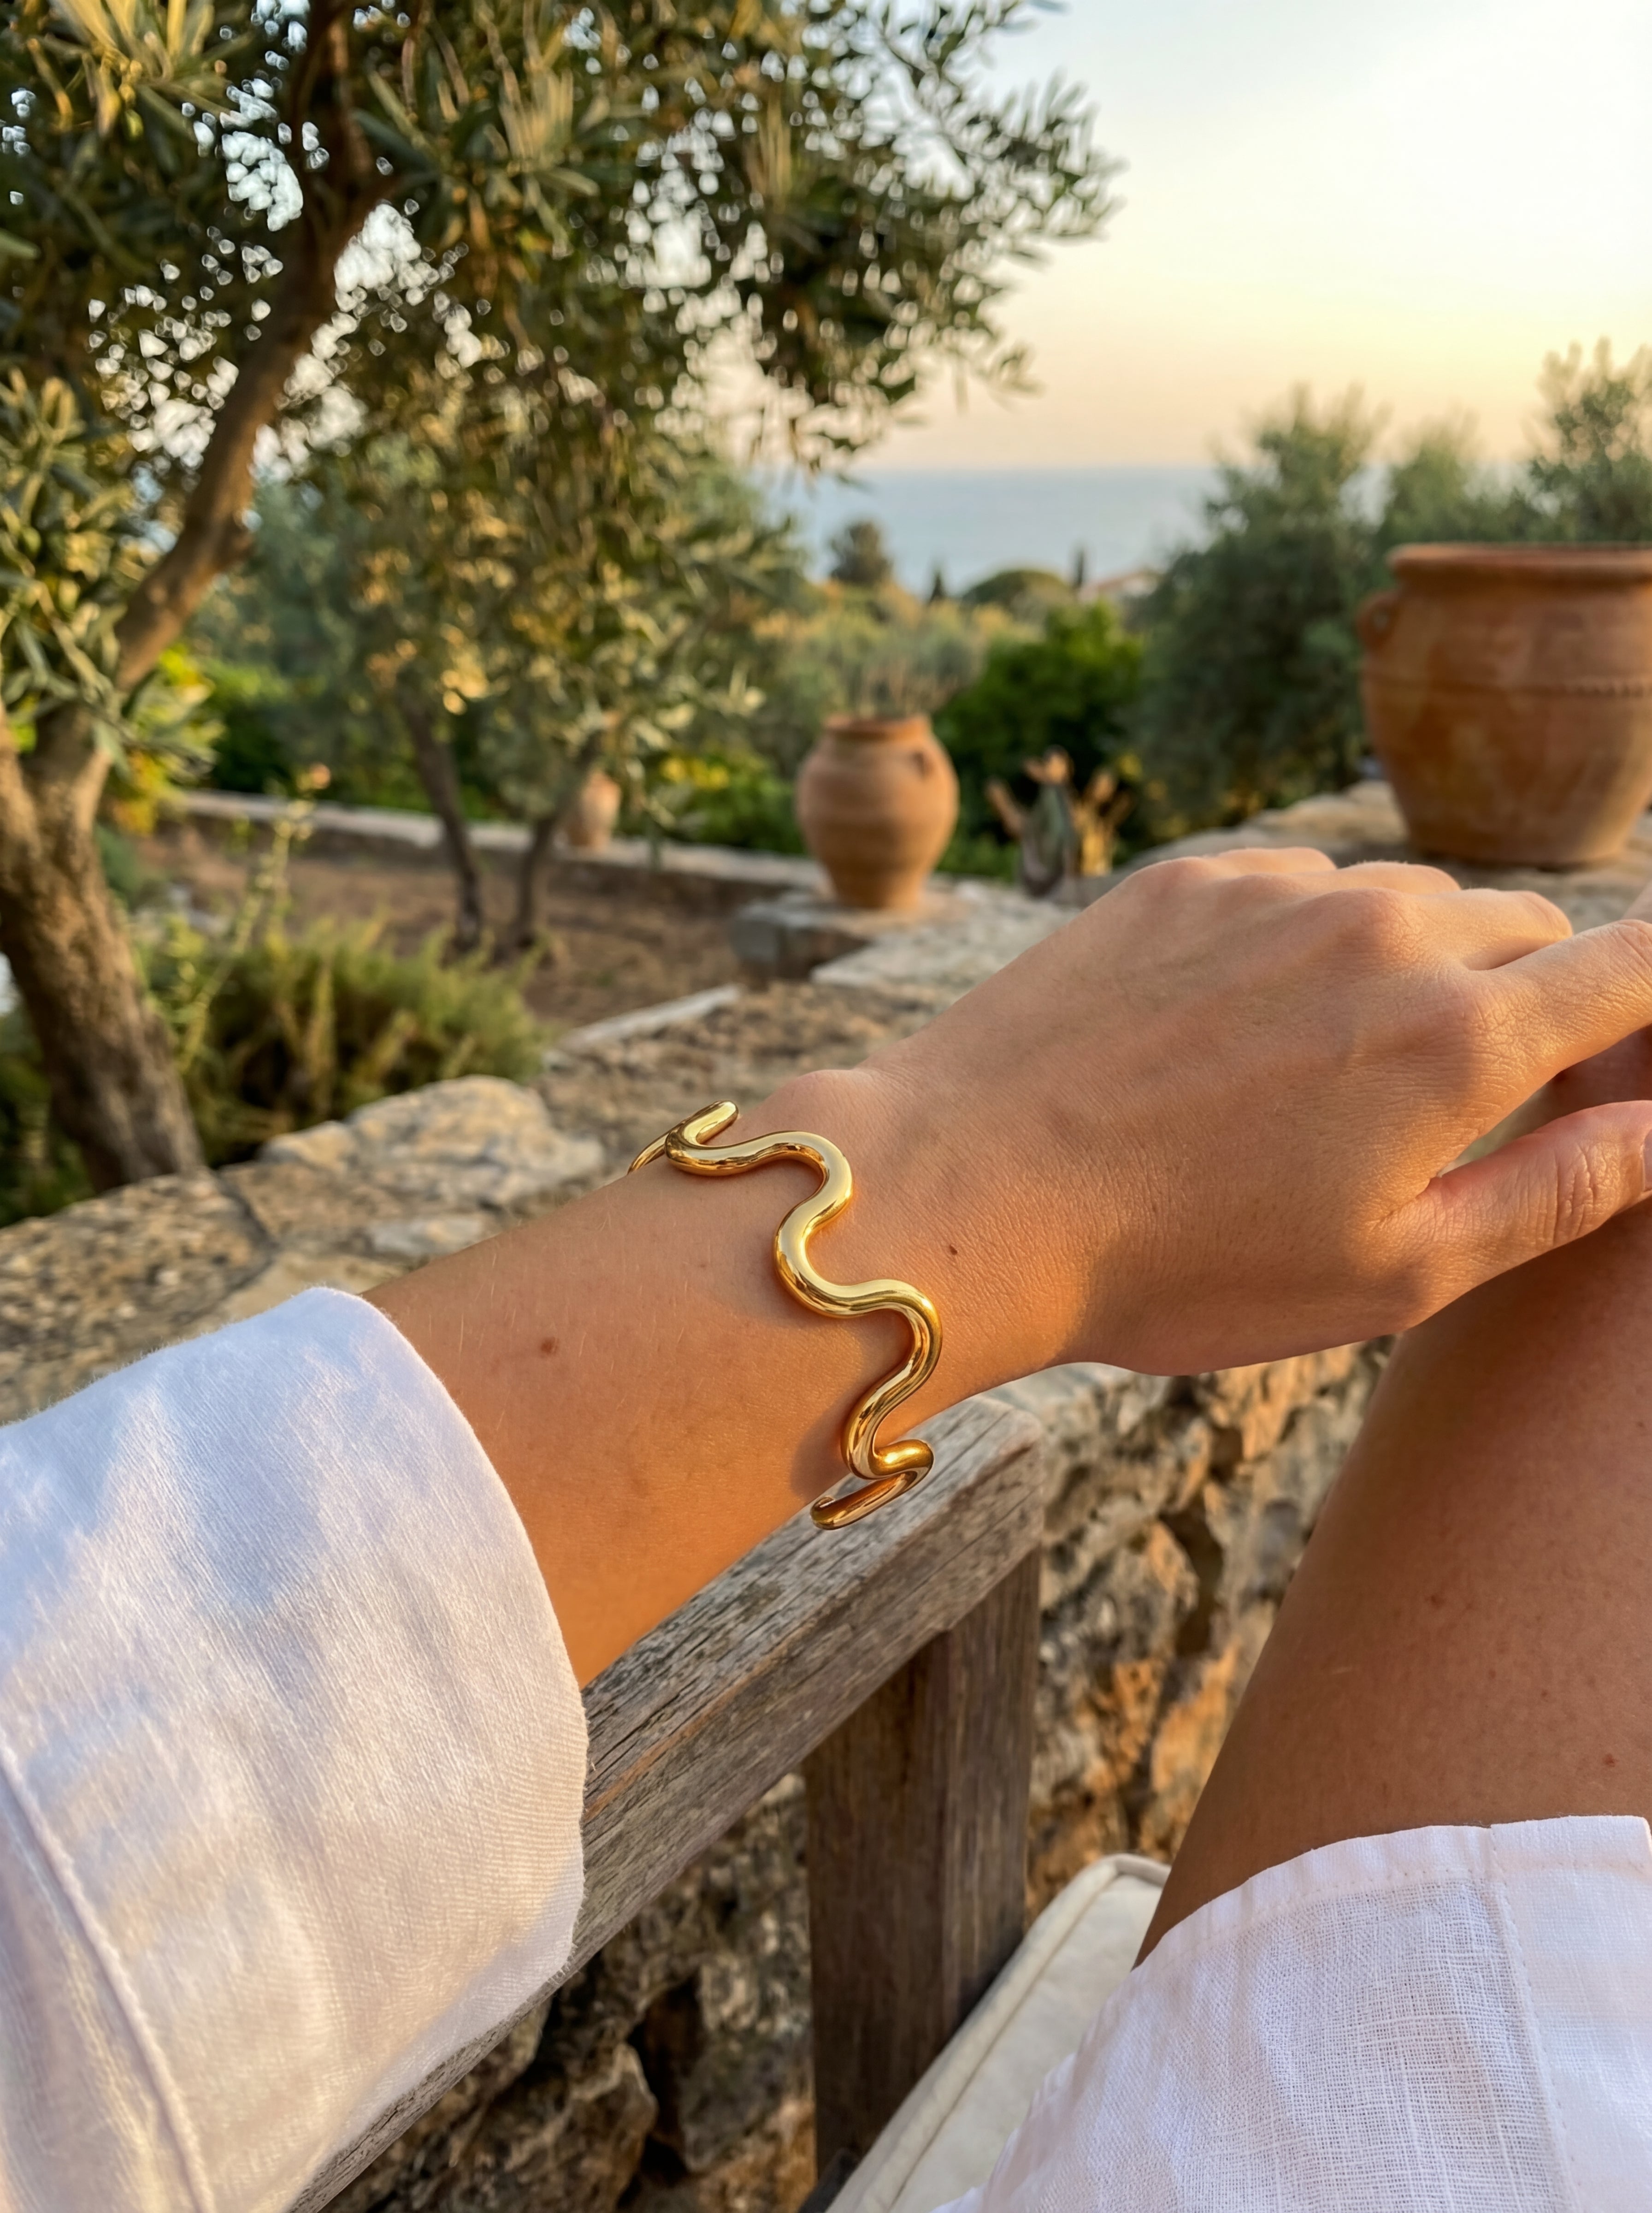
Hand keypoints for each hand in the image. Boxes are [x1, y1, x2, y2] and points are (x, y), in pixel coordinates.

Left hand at [780, 849, 1651, 1378]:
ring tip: (1328, 1075)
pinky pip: (1300, 883)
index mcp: (1463, 1037)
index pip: (1638, 965)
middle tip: (1462, 1099)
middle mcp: (1388, 929)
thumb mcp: (1396, 1271)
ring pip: (1409, 899)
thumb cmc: (1184, 1263)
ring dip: (1412, 965)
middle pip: (1525, 928)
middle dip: (1530, 998)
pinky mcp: (1190, 879)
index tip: (1631, 1051)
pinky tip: (1240, 1028)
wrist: (972, 1192)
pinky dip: (1309, 939)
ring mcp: (1280, 889)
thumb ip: (1560, 1190)